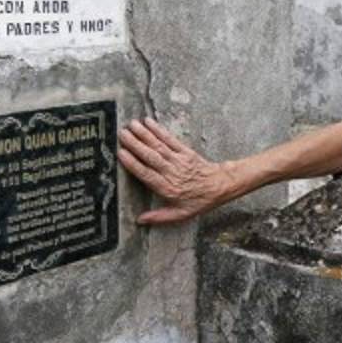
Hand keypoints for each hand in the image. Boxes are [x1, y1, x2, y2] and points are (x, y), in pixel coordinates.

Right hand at [117, 117, 236, 224]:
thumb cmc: (199, 200)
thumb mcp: (181, 215)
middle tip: (122, 134)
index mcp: (168, 189)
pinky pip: (170, 140)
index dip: (133, 164)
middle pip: (150, 157)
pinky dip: (159, 130)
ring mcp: (179, 160)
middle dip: (135, 144)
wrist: (219, 186)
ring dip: (144, 134)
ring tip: (131, 125)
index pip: (147, 174)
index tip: (121, 153)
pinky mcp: (185, 151)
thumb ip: (159, 217)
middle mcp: (172, 173)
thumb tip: (140, 220)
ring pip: (159, 146)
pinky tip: (149, 122)